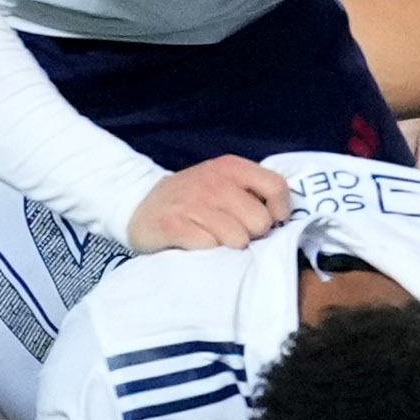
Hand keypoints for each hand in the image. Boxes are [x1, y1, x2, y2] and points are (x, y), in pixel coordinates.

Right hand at [126, 155, 289, 252]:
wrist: (139, 203)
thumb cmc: (193, 198)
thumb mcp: (223, 182)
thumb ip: (252, 192)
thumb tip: (281, 218)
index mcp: (232, 168)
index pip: (276, 186)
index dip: (279, 210)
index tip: (270, 222)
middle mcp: (215, 182)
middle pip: (259, 221)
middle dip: (251, 234)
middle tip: (235, 232)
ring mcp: (193, 203)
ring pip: (237, 238)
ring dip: (228, 246)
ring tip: (214, 239)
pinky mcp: (173, 225)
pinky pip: (208, 247)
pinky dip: (207, 252)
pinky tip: (197, 244)